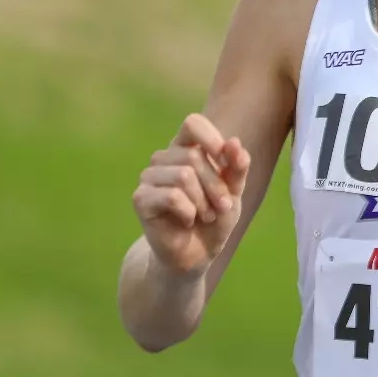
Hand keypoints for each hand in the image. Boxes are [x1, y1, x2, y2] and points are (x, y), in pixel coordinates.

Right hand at [133, 114, 251, 276]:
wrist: (197, 253)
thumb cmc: (215, 217)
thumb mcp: (234, 191)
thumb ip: (237, 167)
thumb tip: (234, 142)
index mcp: (186, 149)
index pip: (193, 123)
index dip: (212, 139)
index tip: (226, 161)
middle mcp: (164, 158)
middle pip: (194, 156)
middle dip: (217, 185)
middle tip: (221, 207)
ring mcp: (149, 177)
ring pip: (184, 175)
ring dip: (204, 201)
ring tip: (205, 215)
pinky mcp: (140, 199)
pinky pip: (172, 196)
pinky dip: (189, 212)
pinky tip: (187, 221)